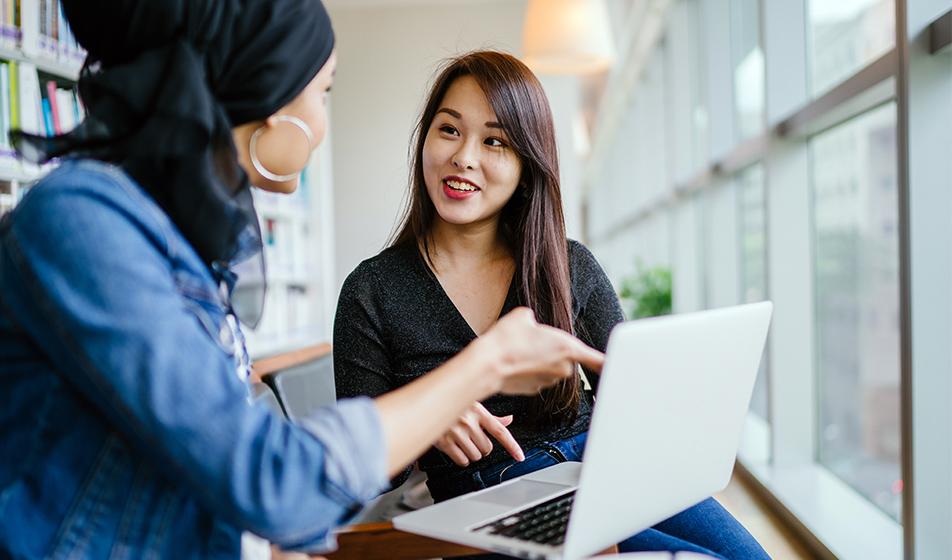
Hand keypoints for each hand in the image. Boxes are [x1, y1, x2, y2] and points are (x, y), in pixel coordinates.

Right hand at [435, 402, 524, 466]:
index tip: (520, 457)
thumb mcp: (473, 405)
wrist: (428, 403)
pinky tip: (457, 448)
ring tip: (463, 441)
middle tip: (473, 438)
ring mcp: (456, 433)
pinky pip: (462, 460)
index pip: (500, 431)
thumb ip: (491, 417)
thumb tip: (509, 420)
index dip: (512, 446)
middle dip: (482, 447)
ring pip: (476, 456)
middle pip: (487, 448)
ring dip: (472, 453)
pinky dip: (462, 458)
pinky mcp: (445, 442)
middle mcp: (469, 422)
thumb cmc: (452, 404)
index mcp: (478, 412)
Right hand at [477, 307, 604, 394]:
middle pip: (566, 358)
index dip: (611, 364)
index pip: (598, 359)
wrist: (488, 364)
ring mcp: (549, 381)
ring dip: (539, 361)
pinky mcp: (535, 390)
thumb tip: (531, 324)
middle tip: (532, 341)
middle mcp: (563, 368)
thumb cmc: (507, 339)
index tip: (623, 369)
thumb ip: (535, 320)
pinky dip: (529, 371)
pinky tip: (514, 363)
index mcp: (568, 348)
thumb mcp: (524, 315)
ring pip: (550, 368)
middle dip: (552, 351)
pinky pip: (537, 377)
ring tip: (519, 351)